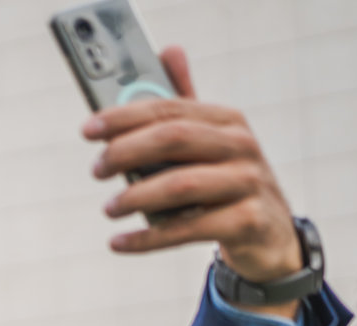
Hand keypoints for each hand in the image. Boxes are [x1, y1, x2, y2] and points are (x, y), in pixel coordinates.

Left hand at [82, 47, 302, 306]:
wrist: (268, 234)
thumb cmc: (224, 182)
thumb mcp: (209, 143)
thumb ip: (184, 106)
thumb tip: (169, 51)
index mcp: (227, 120)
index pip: (169, 109)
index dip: (124, 117)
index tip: (88, 130)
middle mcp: (241, 145)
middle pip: (173, 138)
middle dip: (126, 152)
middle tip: (96, 170)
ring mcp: (248, 183)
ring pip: (180, 185)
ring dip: (135, 197)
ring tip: (109, 208)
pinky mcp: (248, 221)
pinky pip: (188, 229)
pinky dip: (147, 239)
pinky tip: (118, 243)